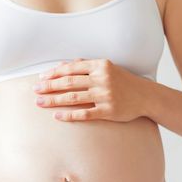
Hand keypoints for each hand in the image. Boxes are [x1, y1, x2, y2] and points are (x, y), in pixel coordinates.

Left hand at [33, 58, 150, 122]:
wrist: (146, 96)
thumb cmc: (122, 81)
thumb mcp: (106, 68)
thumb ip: (85, 65)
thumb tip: (61, 65)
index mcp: (100, 65)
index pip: (71, 68)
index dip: (53, 73)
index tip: (40, 77)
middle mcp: (102, 79)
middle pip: (69, 83)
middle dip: (49, 86)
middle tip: (35, 90)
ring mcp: (105, 95)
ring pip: (73, 98)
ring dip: (54, 100)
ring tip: (40, 103)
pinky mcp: (108, 111)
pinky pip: (84, 114)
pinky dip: (69, 115)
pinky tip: (56, 116)